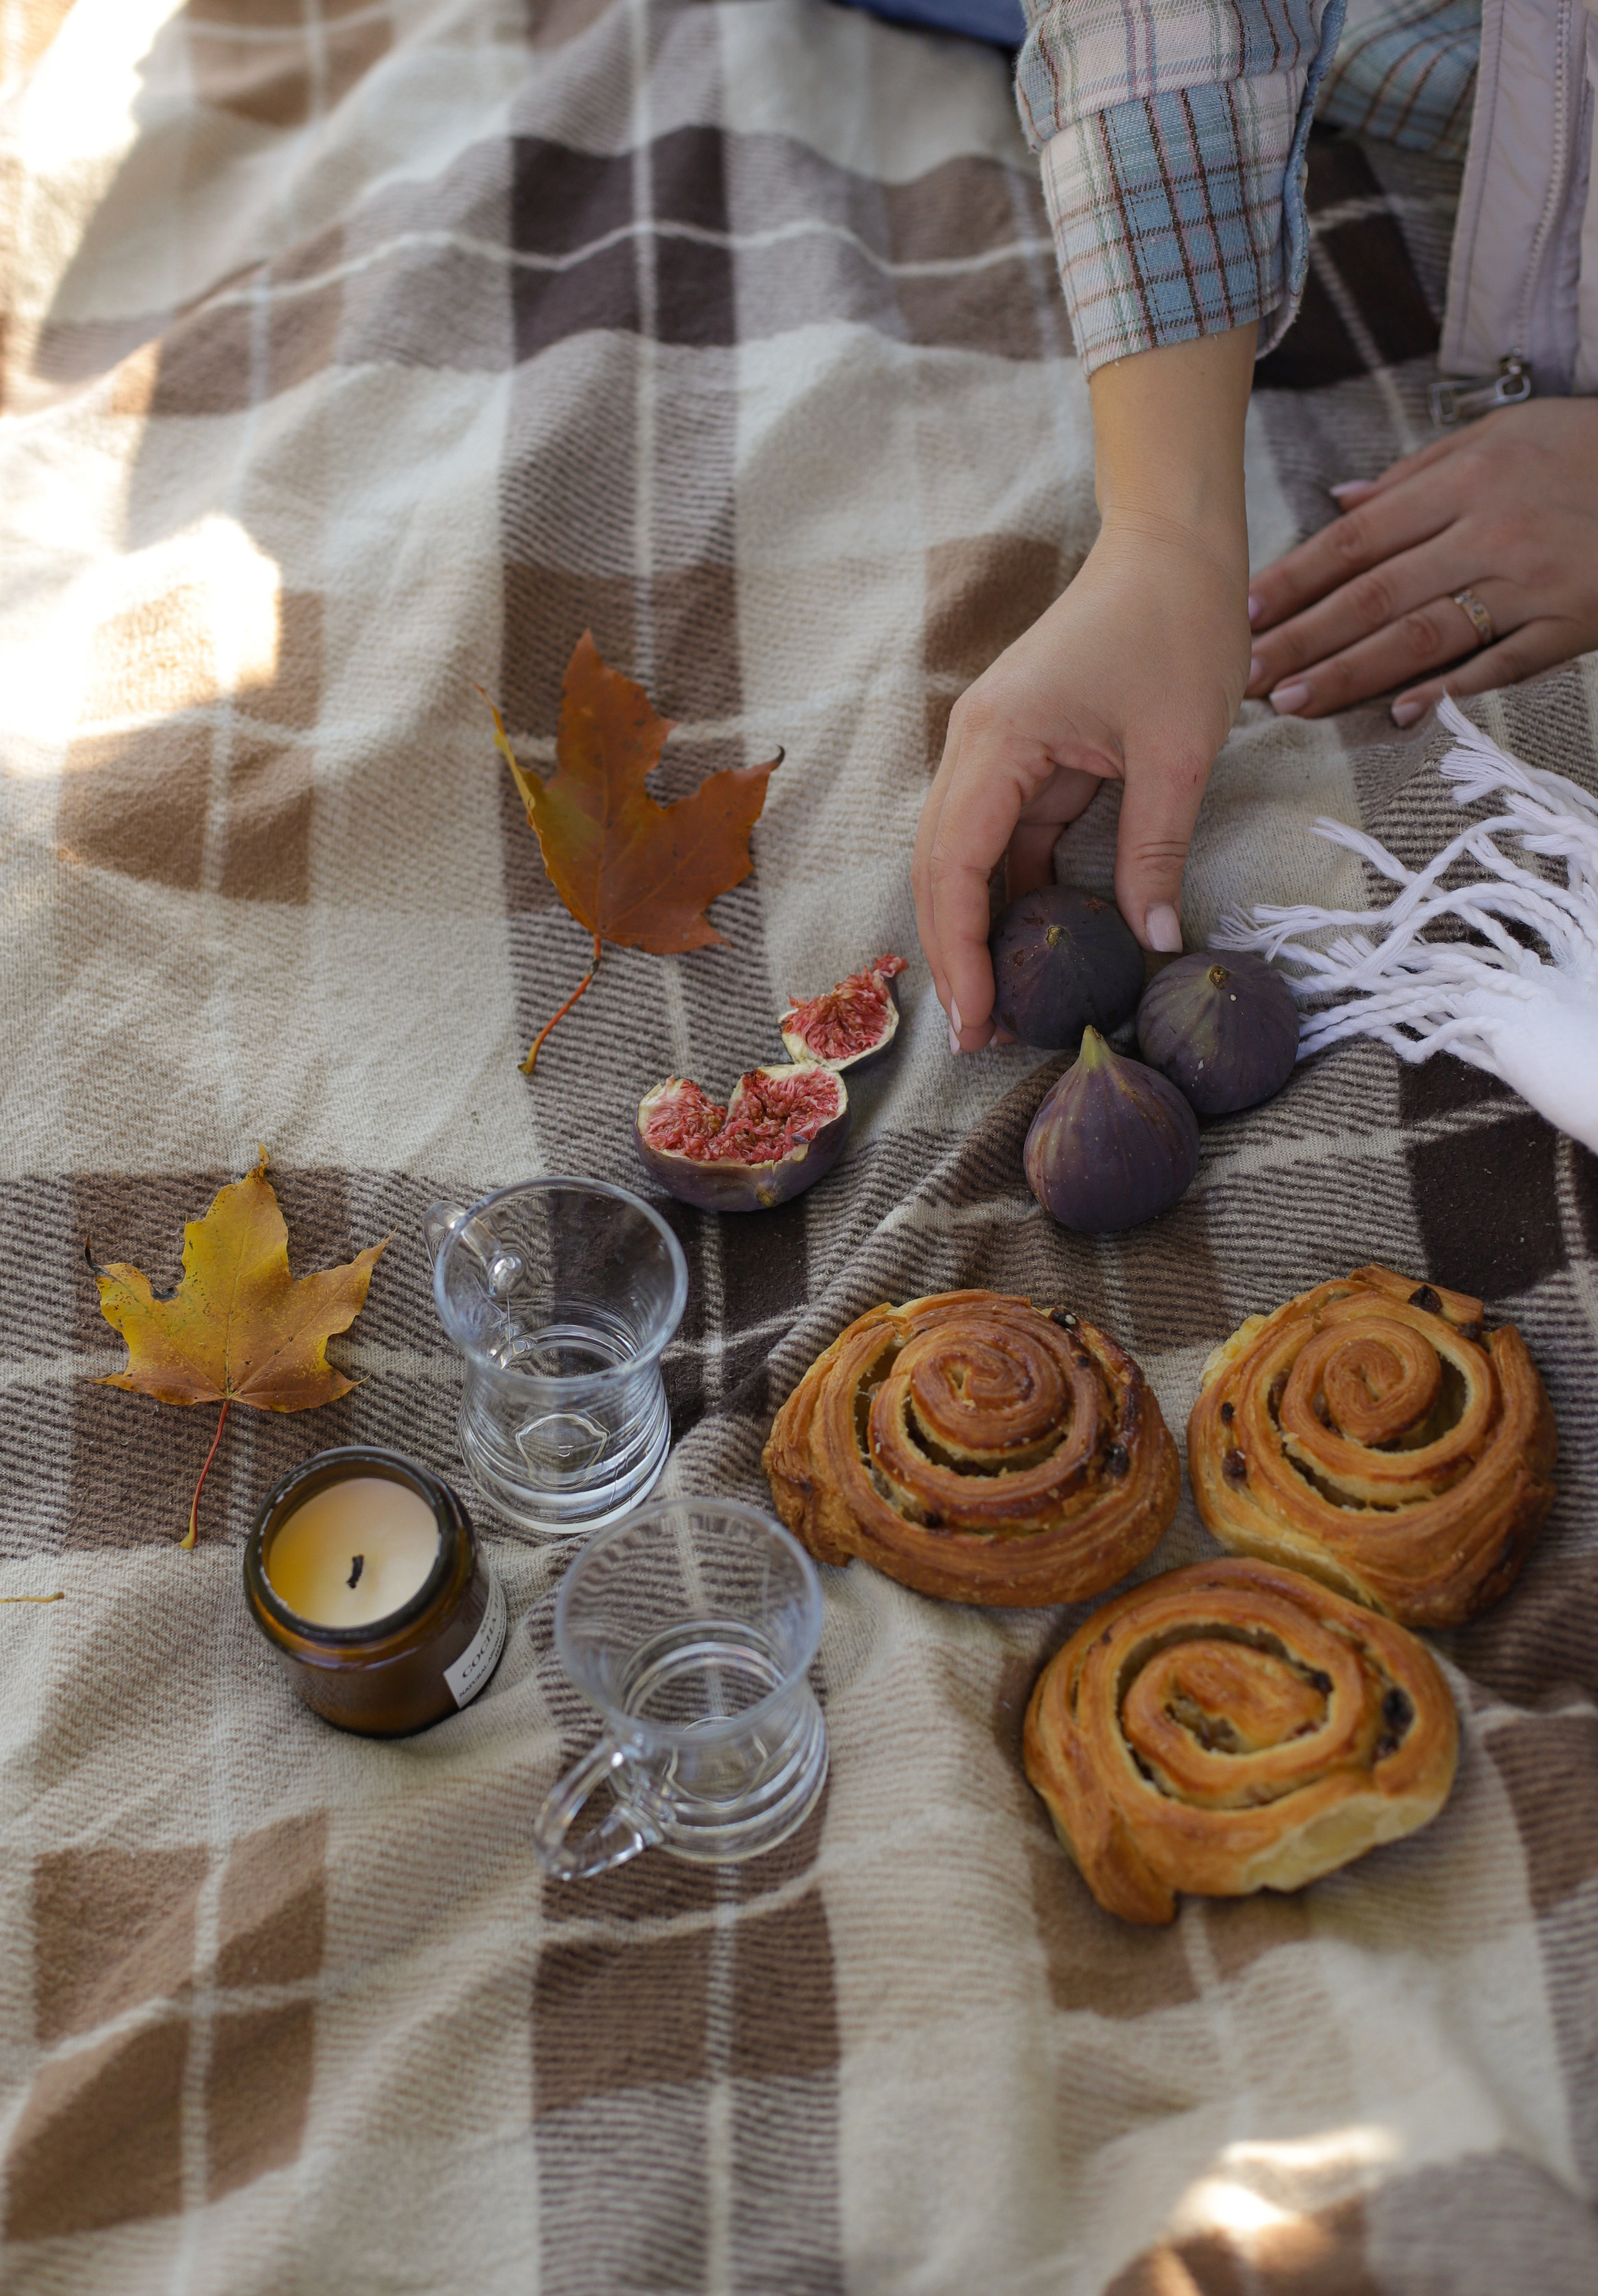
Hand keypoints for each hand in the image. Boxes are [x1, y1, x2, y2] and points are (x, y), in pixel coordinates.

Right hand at [912, 514, 1249, 1051]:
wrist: (1175, 545)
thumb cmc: (1177, 625)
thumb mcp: (1178, 749)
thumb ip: (1154, 850)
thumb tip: (1152, 943)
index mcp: (998, 740)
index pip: (956, 866)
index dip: (960, 952)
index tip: (975, 1021)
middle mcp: (975, 746)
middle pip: (938, 870)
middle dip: (951, 956)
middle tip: (976, 1039)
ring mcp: (993, 751)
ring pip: (963, 860)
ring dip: (975, 931)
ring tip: (998, 1008)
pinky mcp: (1022, 756)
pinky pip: (1003, 840)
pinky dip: (1011, 896)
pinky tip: (1032, 949)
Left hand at [1246, 399, 1597, 724]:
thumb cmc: (1583, 450)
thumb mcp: (1504, 434)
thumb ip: (1415, 472)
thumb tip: (1337, 502)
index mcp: (1466, 479)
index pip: (1357, 539)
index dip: (1295, 580)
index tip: (1243, 615)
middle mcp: (1491, 530)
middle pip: (1377, 593)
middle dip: (1304, 639)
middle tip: (1245, 678)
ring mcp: (1533, 581)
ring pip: (1427, 633)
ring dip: (1355, 673)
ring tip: (1295, 703)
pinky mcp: (1573, 622)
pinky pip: (1504, 664)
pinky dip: (1452, 690)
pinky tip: (1401, 715)